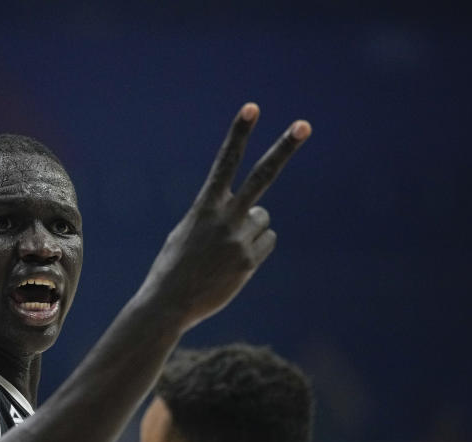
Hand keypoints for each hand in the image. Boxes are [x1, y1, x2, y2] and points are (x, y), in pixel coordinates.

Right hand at [147, 103, 310, 330]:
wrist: (168, 304)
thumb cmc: (173, 267)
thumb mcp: (186, 233)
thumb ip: (216, 216)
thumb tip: (258, 215)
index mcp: (204, 206)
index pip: (225, 162)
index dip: (239, 134)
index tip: (252, 107)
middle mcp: (224, 218)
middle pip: (262, 176)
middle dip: (284, 148)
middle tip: (304, 125)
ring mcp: (239, 239)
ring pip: (263, 220)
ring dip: (251, 229)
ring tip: (224, 250)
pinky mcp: (248, 261)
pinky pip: (266, 242)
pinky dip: (254, 249)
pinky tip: (232, 264)